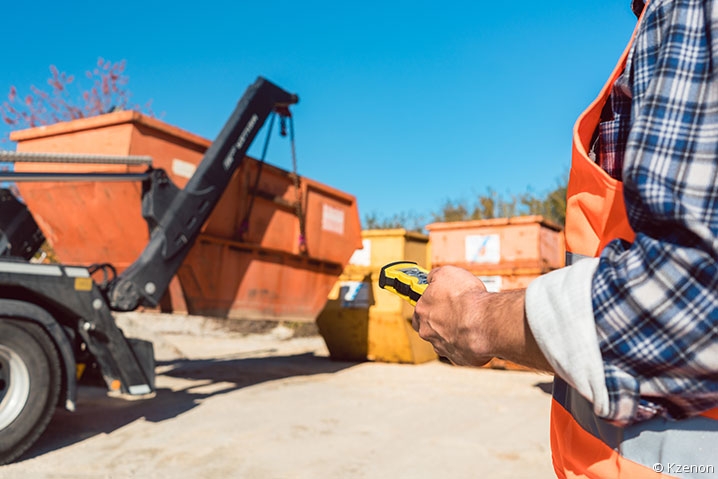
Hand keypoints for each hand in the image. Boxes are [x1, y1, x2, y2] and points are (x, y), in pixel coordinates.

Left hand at [412, 266, 551, 371]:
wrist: (485, 322)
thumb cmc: (466, 298)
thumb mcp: (447, 273)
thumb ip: (435, 276)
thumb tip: (431, 278)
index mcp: (422, 311)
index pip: (418, 309)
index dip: (430, 304)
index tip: (437, 300)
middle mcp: (429, 332)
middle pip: (430, 327)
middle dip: (441, 321)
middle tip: (457, 311)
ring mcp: (443, 347)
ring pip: (445, 340)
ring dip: (455, 332)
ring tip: (471, 322)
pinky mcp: (459, 358)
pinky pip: (462, 351)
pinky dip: (468, 344)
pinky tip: (478, 334)